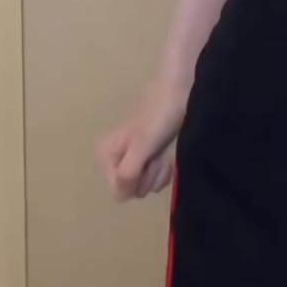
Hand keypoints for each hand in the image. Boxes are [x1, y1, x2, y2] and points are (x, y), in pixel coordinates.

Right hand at [96, 72, 186, 200]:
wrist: (180, 90)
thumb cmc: (160, 115)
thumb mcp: (142, 146)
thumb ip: (128, 172)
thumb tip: (120, 196)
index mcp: (106, 155)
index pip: (119, 191)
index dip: (137, 181)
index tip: (147, 161)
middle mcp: (115, 159)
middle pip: (133, 189)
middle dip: (150, 175)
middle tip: (157, 153)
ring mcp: (133, 158)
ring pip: (145, 185)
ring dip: (159, 171)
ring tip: (163, 150)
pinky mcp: (149, 157)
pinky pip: (154, 178)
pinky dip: (164, 170)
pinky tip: (168, 156)